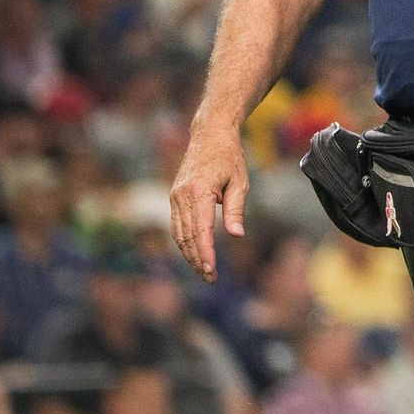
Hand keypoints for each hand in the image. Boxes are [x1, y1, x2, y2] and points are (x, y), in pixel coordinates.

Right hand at [169, 125, 248, 281]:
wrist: (210, 135)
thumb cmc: (229, 157)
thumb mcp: (240, 181)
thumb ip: (235, 209)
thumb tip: (236, 235)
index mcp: (198, 192)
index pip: (200, 231)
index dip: (205, 253)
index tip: (212, 271)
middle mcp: (181, 196)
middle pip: (186, 237)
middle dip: (197, 259)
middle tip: (209, 278)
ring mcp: (174, 196)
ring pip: (178, 234)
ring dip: (189, 254)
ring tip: (203, 270)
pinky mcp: (174, 197)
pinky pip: (176, 225)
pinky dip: (183, 241)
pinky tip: (193, 253)